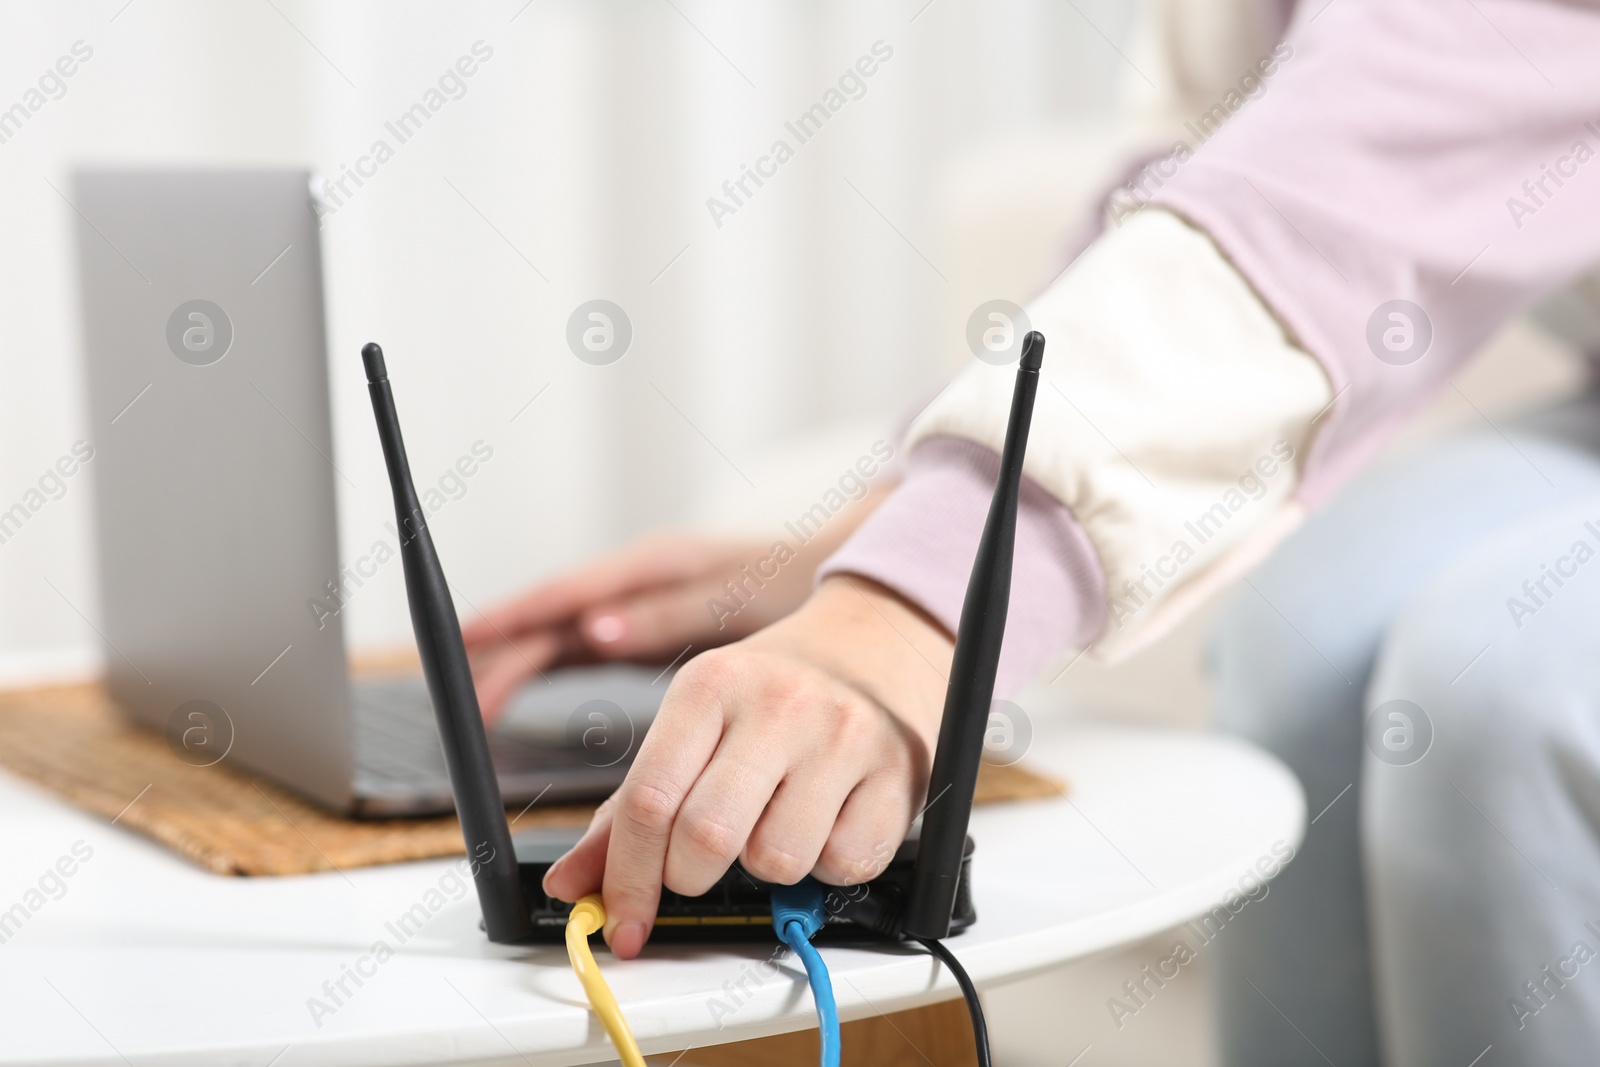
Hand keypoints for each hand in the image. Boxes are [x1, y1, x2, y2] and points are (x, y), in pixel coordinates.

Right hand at [462, 498, 883, 721]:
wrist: (839, 580)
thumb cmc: (789, 584)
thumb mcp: (733, 600)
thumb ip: (667, 616)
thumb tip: (594, 630)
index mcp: (653, 567)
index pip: (566, 593)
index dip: (512, 616)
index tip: (465, 638)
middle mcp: (633, 583)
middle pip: (551, 616)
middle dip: (502, 649)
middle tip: (458, 695)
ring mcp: (633, 606)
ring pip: (556, 632)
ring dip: (513, 662)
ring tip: (469, 702)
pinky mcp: (639, 630)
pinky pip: (574, 648)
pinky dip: (540, 669)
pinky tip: (508, 695)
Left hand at [540, 574, 952, 957]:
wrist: (876, 645)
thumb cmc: (773, 697)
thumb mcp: (694, 726)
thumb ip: (628, 808)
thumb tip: (574, 885)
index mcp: (710, 685)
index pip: (648, 800)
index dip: (627, 879)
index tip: (621, 922)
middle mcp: (778, 703)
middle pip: (706, 838)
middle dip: (691, 875)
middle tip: (701, 863)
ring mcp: (843, 736)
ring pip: (778, 861)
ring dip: (766, 865)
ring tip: (775, 820)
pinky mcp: (896, 773)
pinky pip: (844, 865)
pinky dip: (827, 865)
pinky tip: (826, 820)